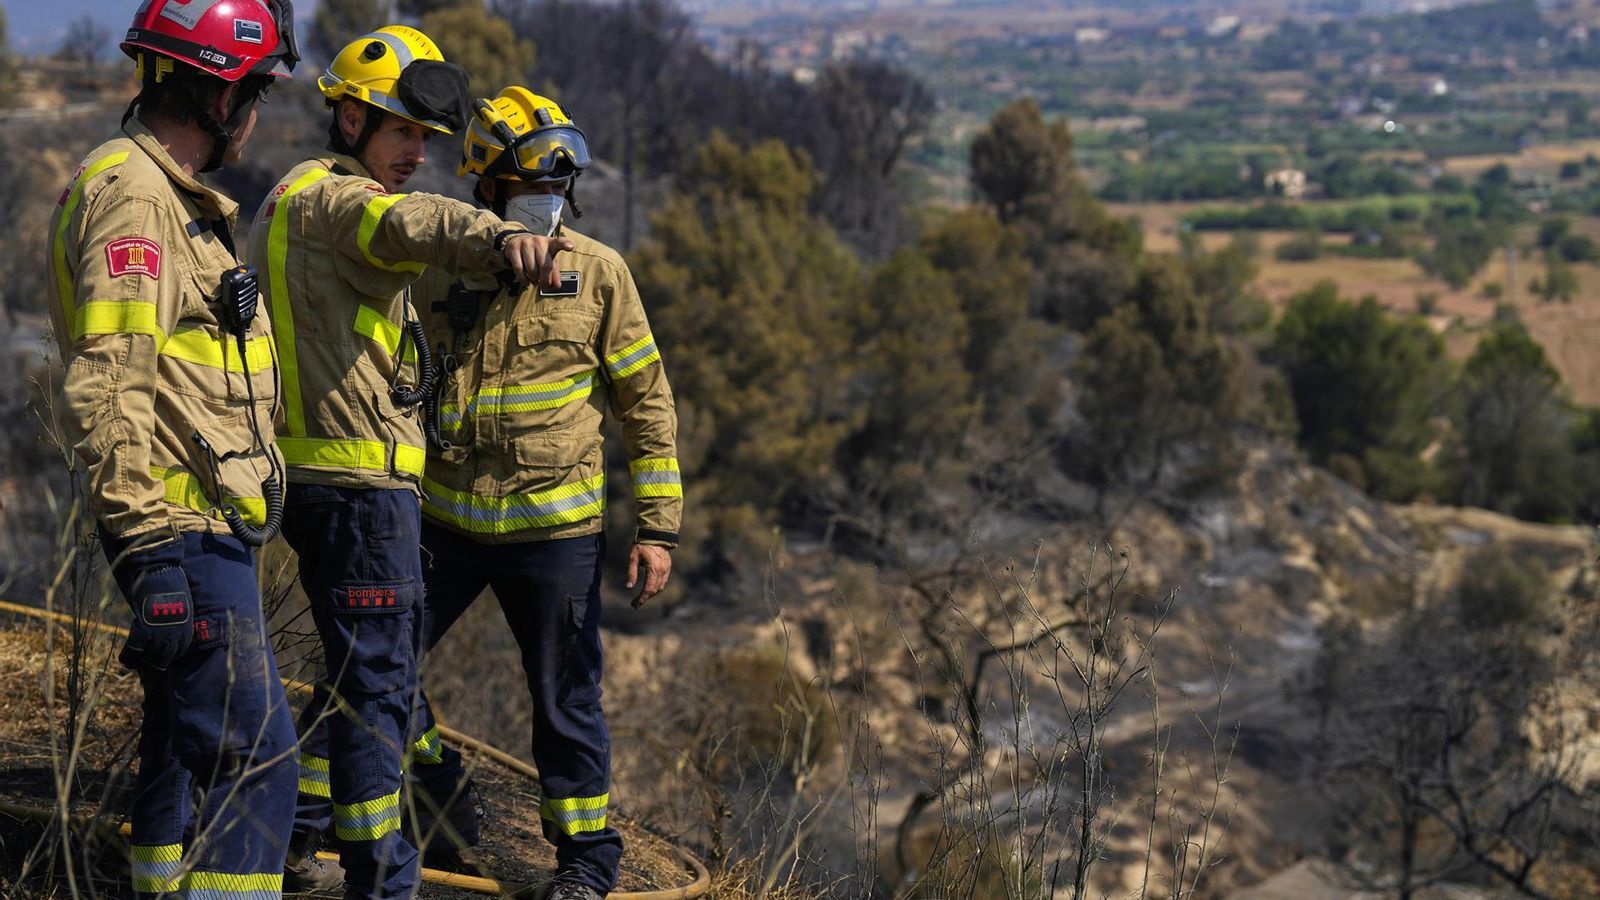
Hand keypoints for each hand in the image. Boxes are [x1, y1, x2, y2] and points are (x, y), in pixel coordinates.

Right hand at [106, 537, 192, 670]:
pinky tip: (123, 658)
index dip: (166, 658)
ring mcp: (159, 634)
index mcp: (186, 632)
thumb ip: (176, 623)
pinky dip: (127, 655)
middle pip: (163, 660)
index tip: (157, 659)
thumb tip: (168, 630)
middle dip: (153, 665)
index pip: (177, 654)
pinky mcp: (143, 628)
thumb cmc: (172, 587)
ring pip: (147, 657)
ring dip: (138, 662)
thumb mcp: (181, 609)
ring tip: (131, 664)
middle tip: (143, 666)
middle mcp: (174, 637)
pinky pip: (133, 648)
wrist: (161, 574)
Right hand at [502, 233, 573, 290]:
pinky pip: (519, 268)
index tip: (570, 247)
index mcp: (550, 243)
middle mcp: (539, 241)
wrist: (518, 242)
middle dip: (545, 280)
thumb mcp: (548, 261)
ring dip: (533, 280)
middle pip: (545, 266)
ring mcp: (525, 243)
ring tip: (534, 281)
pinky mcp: (514, 248)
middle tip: (544, 287)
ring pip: (531, 269)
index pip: (559, 242)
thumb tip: (557, 286)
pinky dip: (523, 279)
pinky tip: (526, 281)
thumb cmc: (538, 254)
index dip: (565, 244)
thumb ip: (554, 273)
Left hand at [626, 543, 671, 608]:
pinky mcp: (668, 567)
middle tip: (635, 603)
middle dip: (645, 598)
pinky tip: (649, 589)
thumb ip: (632, 573)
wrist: (656, 534)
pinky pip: (663, 581)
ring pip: (660, 587)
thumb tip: (629, 587)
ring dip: (651, 594)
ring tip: (641, 597)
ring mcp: (666, 569)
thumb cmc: (642, 545)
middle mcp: (662, 571)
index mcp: (653, 568)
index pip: (649, 589)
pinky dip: (656, 588)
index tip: (635, 605)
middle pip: (655, 590)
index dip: (642, 598)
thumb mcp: (633, 558)